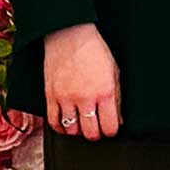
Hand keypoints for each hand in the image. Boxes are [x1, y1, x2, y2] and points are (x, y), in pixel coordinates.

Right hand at [43, 23, 120, 139]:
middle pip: (90, 133)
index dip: (111, 131)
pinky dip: (61, 127)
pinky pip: (54, 122)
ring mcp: (66, 98)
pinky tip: (67, 123)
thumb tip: (118, 119)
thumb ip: (117, 98)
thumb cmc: (93, 50)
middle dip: (96, 134)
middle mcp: (85, 98)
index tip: (109, 128)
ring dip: (78, 131)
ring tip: (82, 124)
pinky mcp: (51, 96)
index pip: (109, 127)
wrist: (70, 35)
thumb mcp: (114, 72)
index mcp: (105, 92)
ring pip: (72, 131)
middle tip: (96, 128)